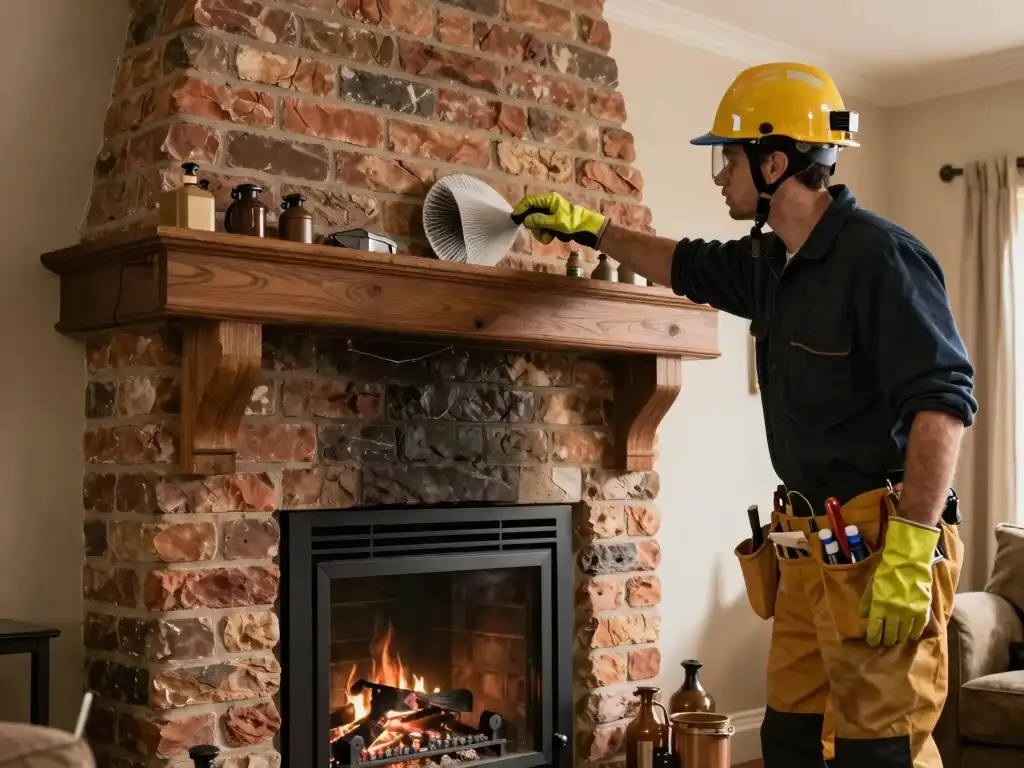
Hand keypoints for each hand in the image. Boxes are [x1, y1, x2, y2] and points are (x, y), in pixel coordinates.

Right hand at [511, 192, 607, 249]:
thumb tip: (526, 220)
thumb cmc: (572, 222)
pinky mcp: (552, 221)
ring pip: (536, 222)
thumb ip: (539, 220)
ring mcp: (550, 213)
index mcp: (549, 199)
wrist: (586, 229)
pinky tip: (550, 238)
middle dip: (533, 225)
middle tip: (537, 233)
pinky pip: (542, 227)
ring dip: (539, 232)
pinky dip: (544, 234)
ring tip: (547, 238)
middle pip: (531, 213)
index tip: (515, 217)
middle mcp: (548, 204)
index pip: (530, 200)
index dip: (521, 208)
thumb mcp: (555, 222)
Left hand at [858, 517, 939, 646]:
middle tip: (885, 642)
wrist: (908, 563)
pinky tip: (911, 636)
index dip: (874, 638)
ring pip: (904, 633)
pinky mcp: (922, 610)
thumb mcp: (871, 585)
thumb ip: (866, 602)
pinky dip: (914, 633)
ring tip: (896, 639)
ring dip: (899, 638)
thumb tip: (863, 616)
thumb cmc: (886, 572)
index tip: (873, 643)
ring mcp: (910, 613)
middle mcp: (894, 613)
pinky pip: (918, 628)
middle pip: (890, 633)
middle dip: (886, 640)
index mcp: (880, 606)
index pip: (875, 628)